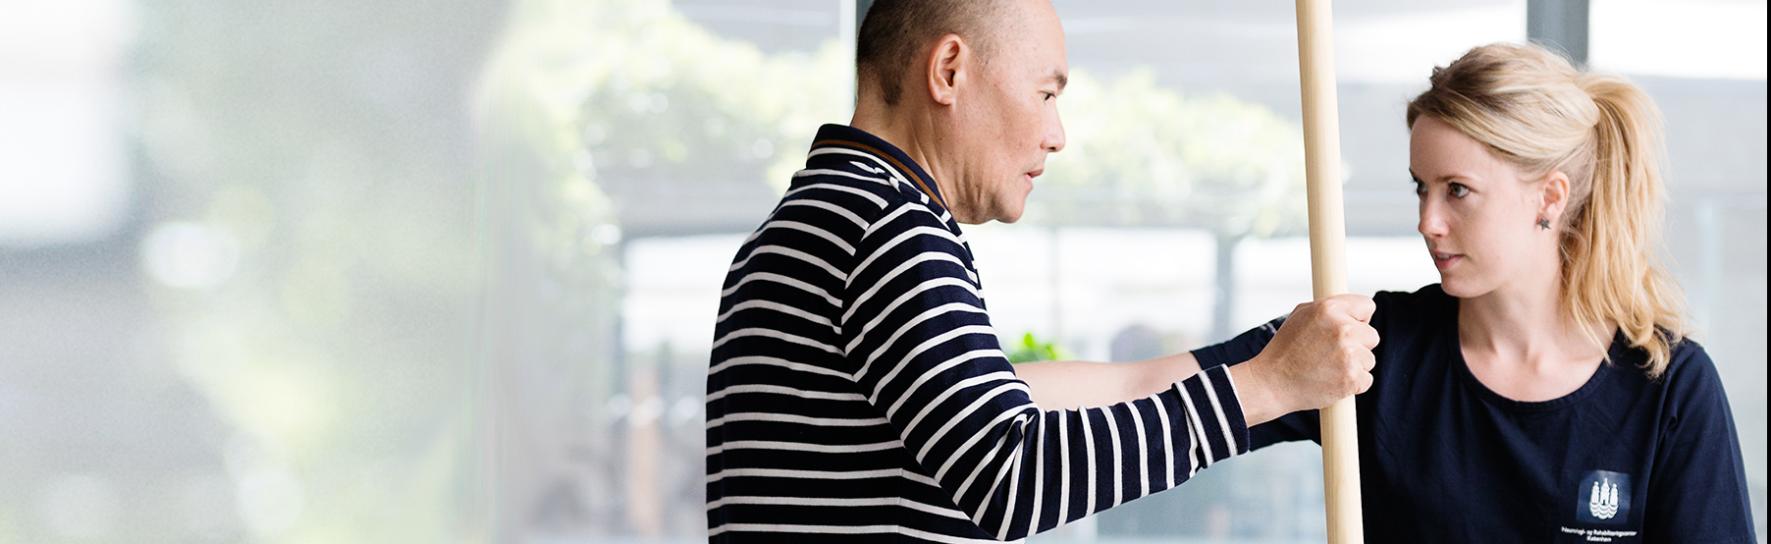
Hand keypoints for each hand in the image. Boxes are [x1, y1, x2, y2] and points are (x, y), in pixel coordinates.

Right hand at [1229, 294, 1377, 424]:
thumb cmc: (1284, 350)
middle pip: (1372, 335)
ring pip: (1369, 359)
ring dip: (1355, 365)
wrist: (1272, 383)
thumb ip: (1329, 308)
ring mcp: (1349, 355)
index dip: (1359, 318)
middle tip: (1334, 352)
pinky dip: (1353, 383)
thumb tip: (1352, 309)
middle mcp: (1342, 329)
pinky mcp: (1353, 378)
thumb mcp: (1300, 315)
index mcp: (1329, 309)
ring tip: (1328, 367)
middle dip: (1358, 344)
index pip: (1366, 306)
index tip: (1352, 326)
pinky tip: (1332, 380)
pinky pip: (1366, 379)